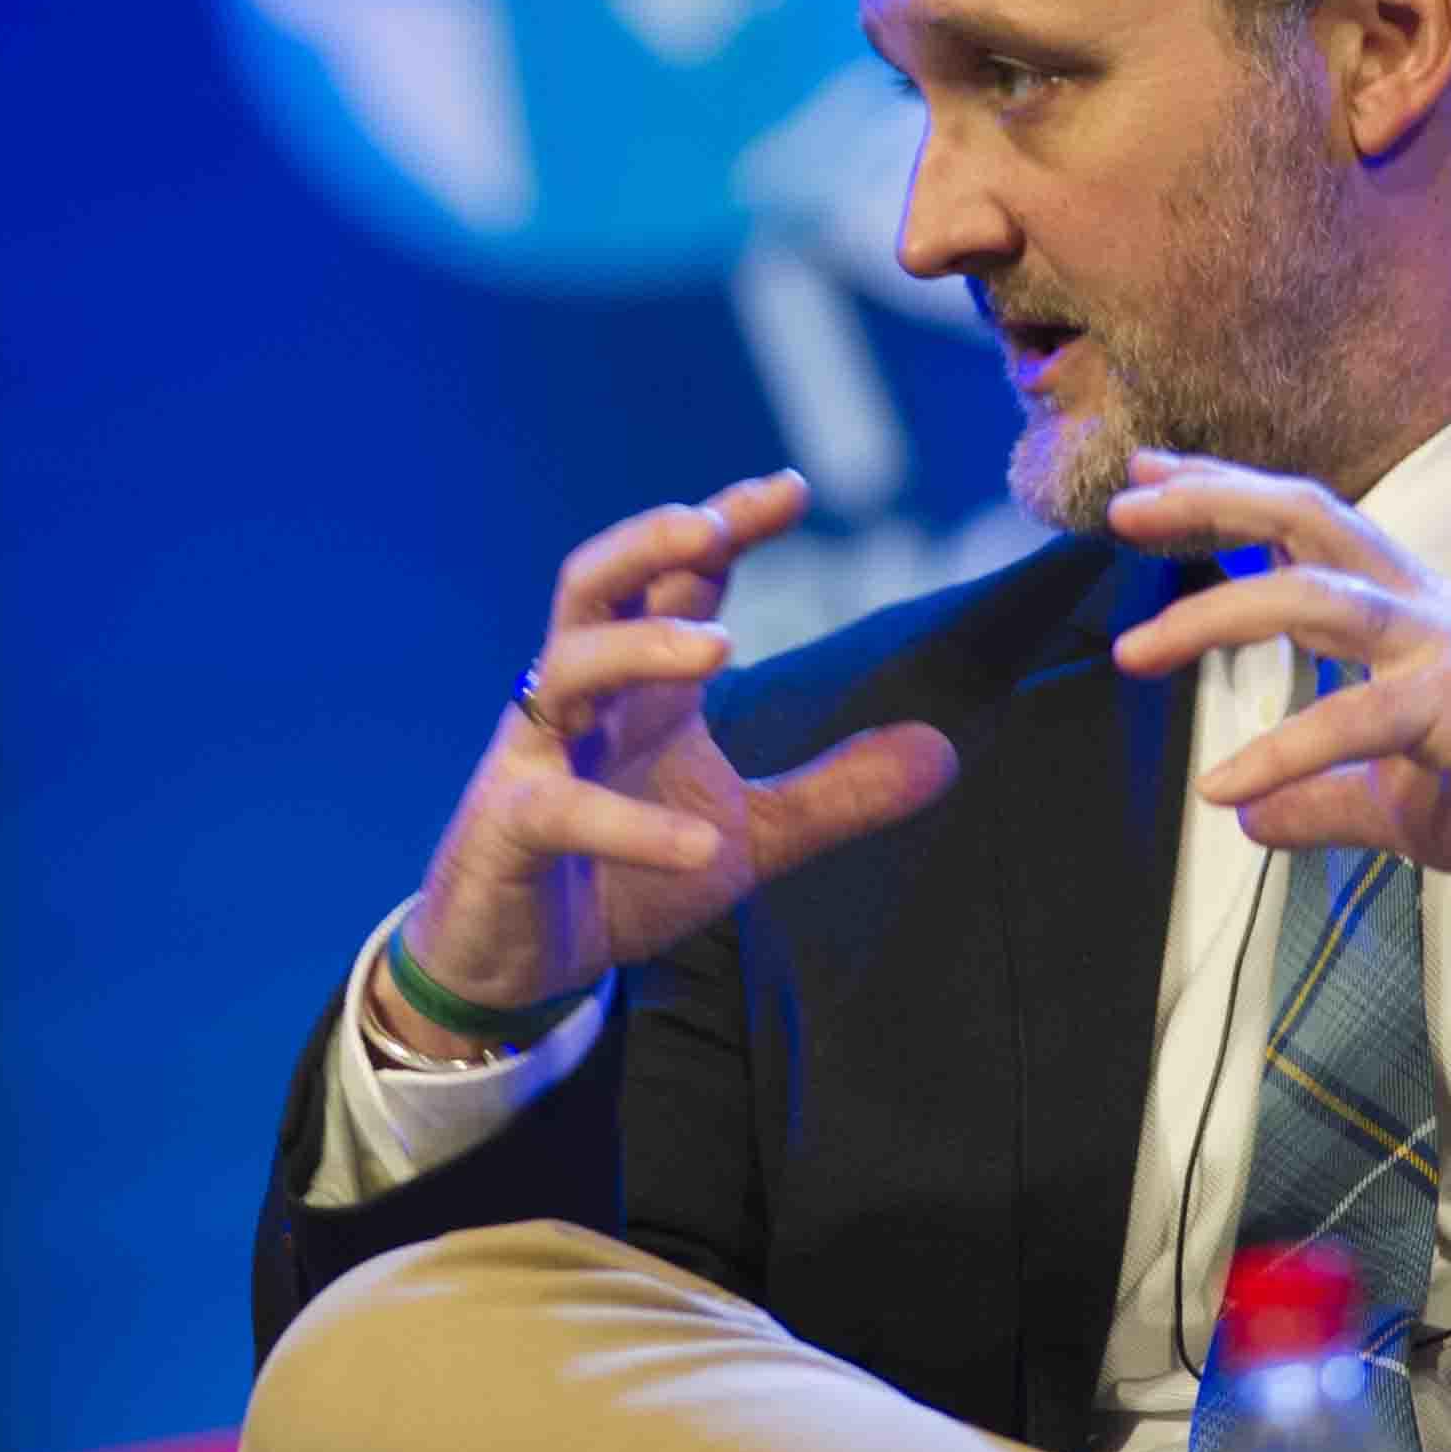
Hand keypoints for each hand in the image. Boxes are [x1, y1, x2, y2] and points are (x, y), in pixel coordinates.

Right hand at [386, 471, 959, 1054]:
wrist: (515, 963)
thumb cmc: (620, 875)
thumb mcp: (748, 836)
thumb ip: (834, 792)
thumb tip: (944, 750)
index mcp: (641, 689)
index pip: (679, 584)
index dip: (726, 527)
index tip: (792, 488)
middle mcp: (581, 702)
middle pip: (595, 586)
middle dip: (650, 543)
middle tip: (714, 523)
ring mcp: (534, 760)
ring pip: (565, 669)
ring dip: (637, 649)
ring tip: (720, 648)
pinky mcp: (507, 832)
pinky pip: (561, 811)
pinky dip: (631, 825)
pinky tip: (697, 845)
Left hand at [1101, 449, 1450, 896]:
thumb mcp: (1402, 802)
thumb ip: (1323, 797)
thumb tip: (1246, 817)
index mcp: (1404, 610)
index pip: (1303, 525)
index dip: (1226, 494)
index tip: (1146, 481)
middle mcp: (1422, 608)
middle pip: (1306, 519)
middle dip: (1211, 503)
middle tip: (1120, 510)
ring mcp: (1449, 649)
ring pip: (1317, 595)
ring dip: (1215, 613)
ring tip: (1132, 649)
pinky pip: (1360, 716)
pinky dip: (1283, 750)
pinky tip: (1224, 785)